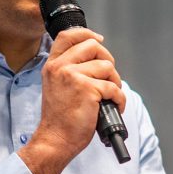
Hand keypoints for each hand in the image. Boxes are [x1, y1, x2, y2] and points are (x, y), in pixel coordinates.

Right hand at [20, 28, 125, 173]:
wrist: (56, 139)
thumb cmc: (59, 118)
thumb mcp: (56, 86)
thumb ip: (68, 70)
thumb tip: (95, 59)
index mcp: (52, 66)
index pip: (68, 36)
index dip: (86, 33)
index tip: (98, 39)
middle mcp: (60, 67)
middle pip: (93, 46)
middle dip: (107, 60)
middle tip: (108, 77)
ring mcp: (73, 76)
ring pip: (107, 66)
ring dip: (115, 82)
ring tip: (110, 96)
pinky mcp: (87, 89)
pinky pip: (114, 87)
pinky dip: (119, 99)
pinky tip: (114, 106)